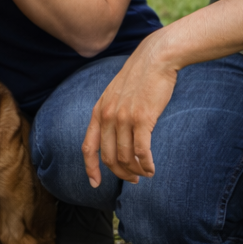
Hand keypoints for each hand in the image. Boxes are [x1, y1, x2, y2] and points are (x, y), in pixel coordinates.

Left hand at [81, 31, 178, 185]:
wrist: (155, 59)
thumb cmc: (139, 78)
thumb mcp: (115, 94)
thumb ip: (111, 114)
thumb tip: (115, 138)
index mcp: (99, 111)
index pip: (87, 147)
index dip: (90, 168)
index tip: (95, 184)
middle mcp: (107, 116)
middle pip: (109, 157)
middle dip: (121, 173)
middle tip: (134, 179)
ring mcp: (124, 118)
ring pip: (126, 157)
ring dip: (136, 171)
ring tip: (146, 174)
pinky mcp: (142, 118)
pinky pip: (142, 151)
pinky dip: (147, 165)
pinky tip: (152, 169)